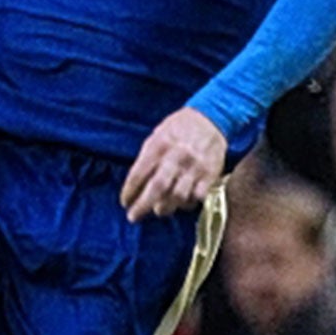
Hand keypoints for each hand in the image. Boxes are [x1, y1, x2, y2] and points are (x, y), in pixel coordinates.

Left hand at [121, 108, 226, 222]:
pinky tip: (182, 204)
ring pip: (178, 196)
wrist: (211, 117)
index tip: (124, 202)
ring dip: (166, 207)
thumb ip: (147, 158)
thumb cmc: (178, 128)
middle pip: (157, 188)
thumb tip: (135, 184)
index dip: (129, 191)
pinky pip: (198, 196)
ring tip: (159, 210)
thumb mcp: (157, 136)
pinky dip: (188, 204)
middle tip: (133, 217)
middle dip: (142, 206)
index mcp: (158, 146)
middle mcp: (176, 157)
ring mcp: (194, 167)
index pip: (138, 174)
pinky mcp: (210, 174)